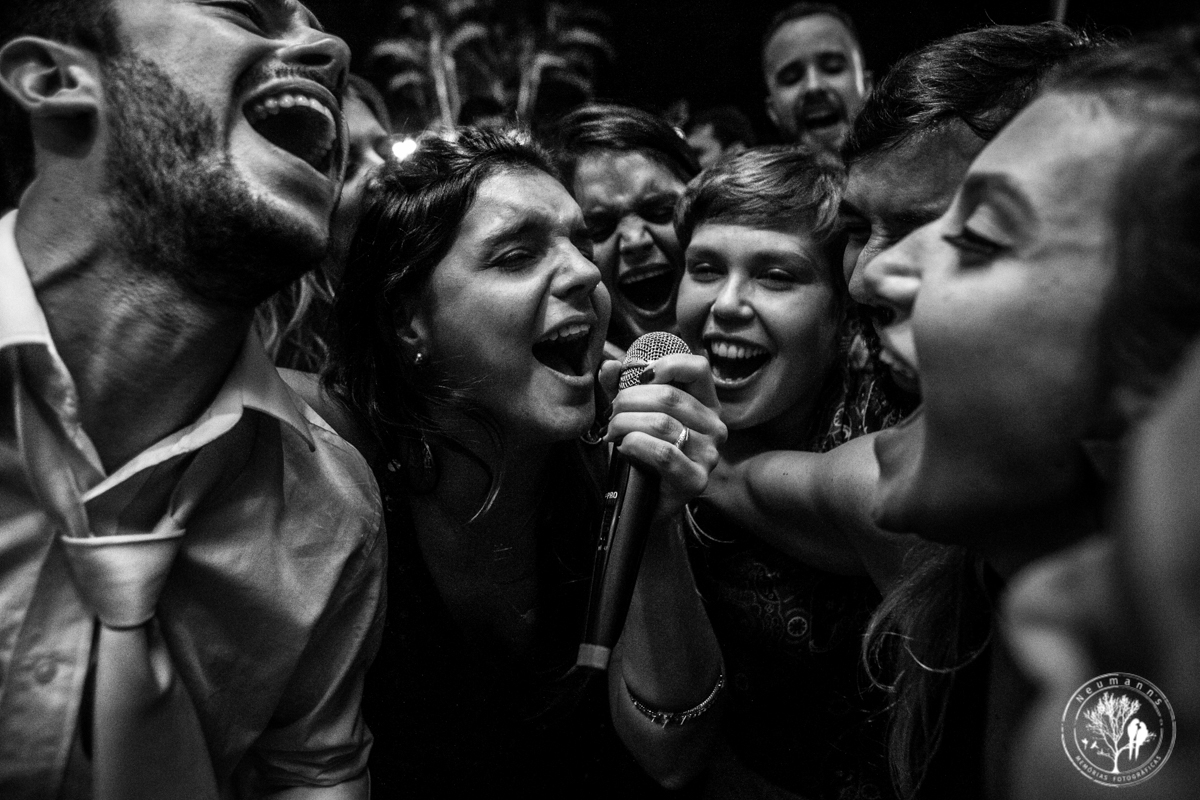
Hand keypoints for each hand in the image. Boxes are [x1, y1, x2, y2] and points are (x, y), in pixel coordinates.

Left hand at [602, 353, 725, 513]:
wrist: (646, 504)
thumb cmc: (642, 455)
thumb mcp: (634, 415)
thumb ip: (622, 388)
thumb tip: (611, 366)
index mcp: (705, 405)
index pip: (699, 368)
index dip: (667, 364)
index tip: (639, 377)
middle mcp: (715, 427)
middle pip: (669, 396)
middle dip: (629, 401)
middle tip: (611, 415)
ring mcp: (709, 455)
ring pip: (662, 423)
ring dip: (625, 424)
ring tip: (611, 433)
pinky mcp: (696, 479)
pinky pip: (663, 453)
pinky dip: (635, 445)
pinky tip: (623, 448)